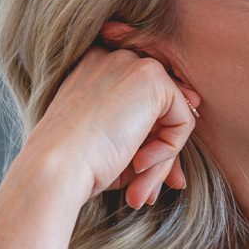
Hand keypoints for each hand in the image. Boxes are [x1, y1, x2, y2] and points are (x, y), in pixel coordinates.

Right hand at [27, 23, 200, 208]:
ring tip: (140, 189)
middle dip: (158, 151)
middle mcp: (113, 58)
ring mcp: (132, 64)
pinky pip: (183, 121)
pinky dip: (168, 150)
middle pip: (159, 110)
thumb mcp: (116, 142)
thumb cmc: (78, 163)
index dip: (149, 138)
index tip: (140, 170)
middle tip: (145, 189)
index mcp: (96, 70)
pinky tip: (138, 164)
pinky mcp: (152, 77)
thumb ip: (152, 128)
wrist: (55, 167)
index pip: (142, 103)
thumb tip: (193, 113)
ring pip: (172, 117)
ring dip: (161, 159)